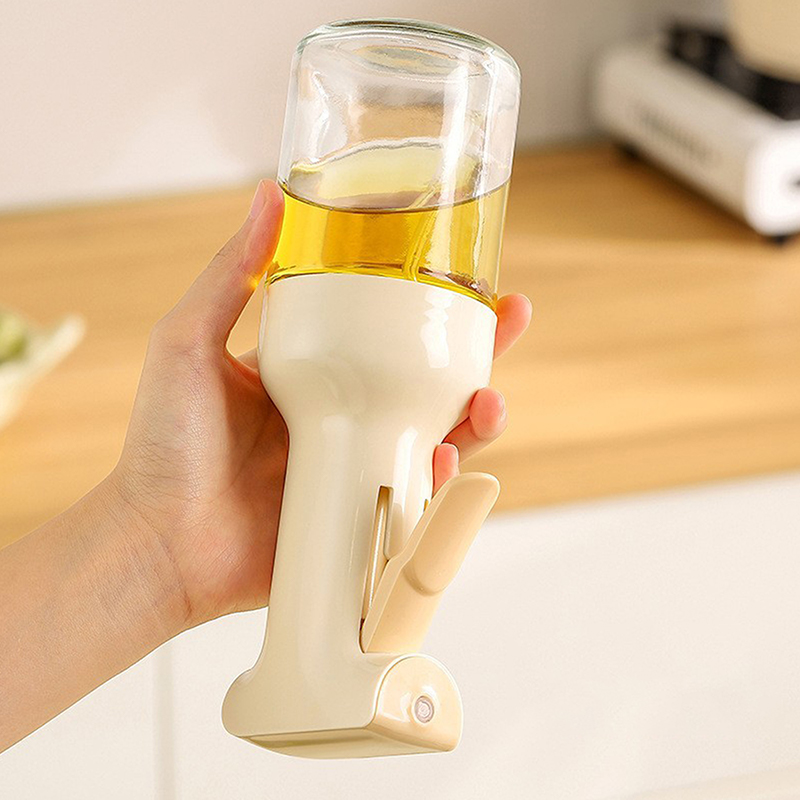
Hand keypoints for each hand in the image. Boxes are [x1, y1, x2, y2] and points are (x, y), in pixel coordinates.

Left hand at [109, 180, 531, 629]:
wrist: (158, 541)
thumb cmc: (164, 445)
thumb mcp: (190, 342)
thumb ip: (231, 274)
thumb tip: (269, 194)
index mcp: (315, 375)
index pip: (386, 331)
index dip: (432, 306)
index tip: (469, 276)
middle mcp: (344, 418)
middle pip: (428, 382)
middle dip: (479, 354)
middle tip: (510, 321)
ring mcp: (356, 470)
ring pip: (436, 439)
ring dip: (474, 420)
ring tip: (489, 403)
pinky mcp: (361, 520)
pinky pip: (417, 501)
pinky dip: (439, 485)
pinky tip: (441, 463)